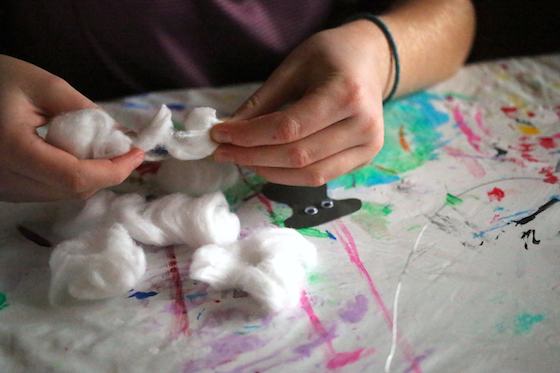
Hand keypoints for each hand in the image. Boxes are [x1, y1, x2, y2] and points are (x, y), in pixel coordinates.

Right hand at [0, 55, 143, 201]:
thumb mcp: (43, 85)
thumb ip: (83, 110)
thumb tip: (120, 135)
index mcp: (14, 150)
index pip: (76, 176)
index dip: (113, 170)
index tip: (137, 153)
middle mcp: (6, 179)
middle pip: (73, 189)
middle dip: (106, 172)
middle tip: (125, 149)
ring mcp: (3, 189)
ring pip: (62, 194)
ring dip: (91, 176)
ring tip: (103, 150)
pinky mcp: (5, 190)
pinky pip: (48, 191)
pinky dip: (71, 177)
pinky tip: (76, 156)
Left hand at [211, 20, 390, 185]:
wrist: (371, 61)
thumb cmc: (331, 56)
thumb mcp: (293, 67)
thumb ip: (262, 101)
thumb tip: (229, 130)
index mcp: (345, 92)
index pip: (288, 128)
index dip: (249, 137)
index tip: (219, 136)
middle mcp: (362, 124)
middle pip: (297, 155)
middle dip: (252, 157)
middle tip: (222, 152)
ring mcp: (368, 146)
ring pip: (308, 174)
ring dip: (268, 171)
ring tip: (242, 159)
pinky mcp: (365, 158)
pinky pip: (320, 177)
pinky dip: (289, 176)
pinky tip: (267, 164)